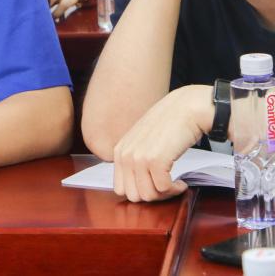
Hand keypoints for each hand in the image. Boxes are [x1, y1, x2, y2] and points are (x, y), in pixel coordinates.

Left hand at [111, 85, 212, 201]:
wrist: (186, 108)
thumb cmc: (169, 125)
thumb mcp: (142, 141)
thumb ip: (134, 159)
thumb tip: (136, 186)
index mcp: (119, 151)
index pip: (121, 188)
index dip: (141, 192)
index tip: (156, 186)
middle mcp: (125, 155)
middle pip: (133, 196)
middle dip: (153, 196)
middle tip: (167, 187)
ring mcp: (138, 158)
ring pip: (148, 196)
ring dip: (165, 194)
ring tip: (175, 183)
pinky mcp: (155, 160)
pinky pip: (163, 189)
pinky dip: (175, 189)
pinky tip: (181, 181)